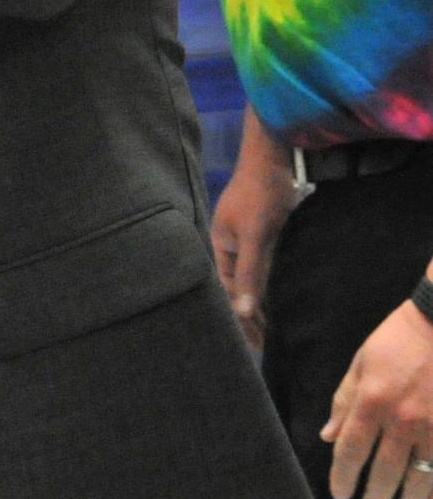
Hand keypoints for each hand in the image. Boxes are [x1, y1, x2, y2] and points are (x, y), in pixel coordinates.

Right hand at [210, 105, 299, 347]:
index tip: (254, 343)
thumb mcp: (256, 235)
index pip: (225, 290)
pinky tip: (279, 296)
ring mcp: (246, 236)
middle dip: (247, 313)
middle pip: (235, 286)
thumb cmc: (261, 193)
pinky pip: (263, 265)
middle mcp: (229, 243)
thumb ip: (249, 273)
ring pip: (251, 277)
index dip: (238, 317)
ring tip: (272, 327)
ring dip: (259, 299)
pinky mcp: (262, 230)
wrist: (275, 155)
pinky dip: (269, 283)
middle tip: (265, 343)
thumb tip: (241, 311)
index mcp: (220, 244)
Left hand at [321, 294, 432, 498]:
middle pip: (384, 471)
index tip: (340, 494)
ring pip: (419, 477)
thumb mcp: (362, 363)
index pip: (351, 450)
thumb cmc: (397, 341)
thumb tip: (328, 436)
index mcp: (372, 401)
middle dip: (375, 495)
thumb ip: (345, 401)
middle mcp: (402, 420)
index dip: (342, 476)